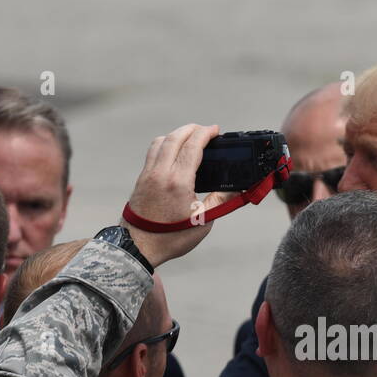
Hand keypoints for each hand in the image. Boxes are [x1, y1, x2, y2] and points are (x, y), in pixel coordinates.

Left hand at [121, 123, 233, 267]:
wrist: (138, 247)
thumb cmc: (170, 238)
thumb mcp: (203, 221)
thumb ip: (221, 201)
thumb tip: (238, 189)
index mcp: (178, 182)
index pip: (192, 146)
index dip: (206, 134)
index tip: (215, 130)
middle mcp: (160, 173)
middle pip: (176, 137)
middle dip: (192, 129)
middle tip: (206, 130)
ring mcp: (148, 174)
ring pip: (161, 141)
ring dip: (177, 134)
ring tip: (190, 137)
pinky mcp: (141, 178)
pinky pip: (153, 151)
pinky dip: (165, 143)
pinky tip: (173, 151)